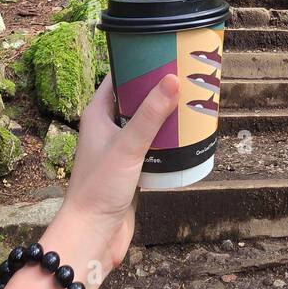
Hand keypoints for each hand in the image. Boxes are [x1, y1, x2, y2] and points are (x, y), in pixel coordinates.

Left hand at [60, 72, 179, 274]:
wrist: (93, 235)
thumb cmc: (99, 188)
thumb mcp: (128, 146)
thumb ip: (149, 115)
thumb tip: (173, 79)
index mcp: (97, 115)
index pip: (118, 79)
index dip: (139, 64)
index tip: (165, 53)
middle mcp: (107, 129)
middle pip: (136, 100)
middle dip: (160, 91)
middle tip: (189, 78)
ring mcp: (120, 150)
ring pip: (147, 125)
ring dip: (167, 117)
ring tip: (194, 104)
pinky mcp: (133, 170)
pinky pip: (154, 148)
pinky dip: (169, 142)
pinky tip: (189, 139)